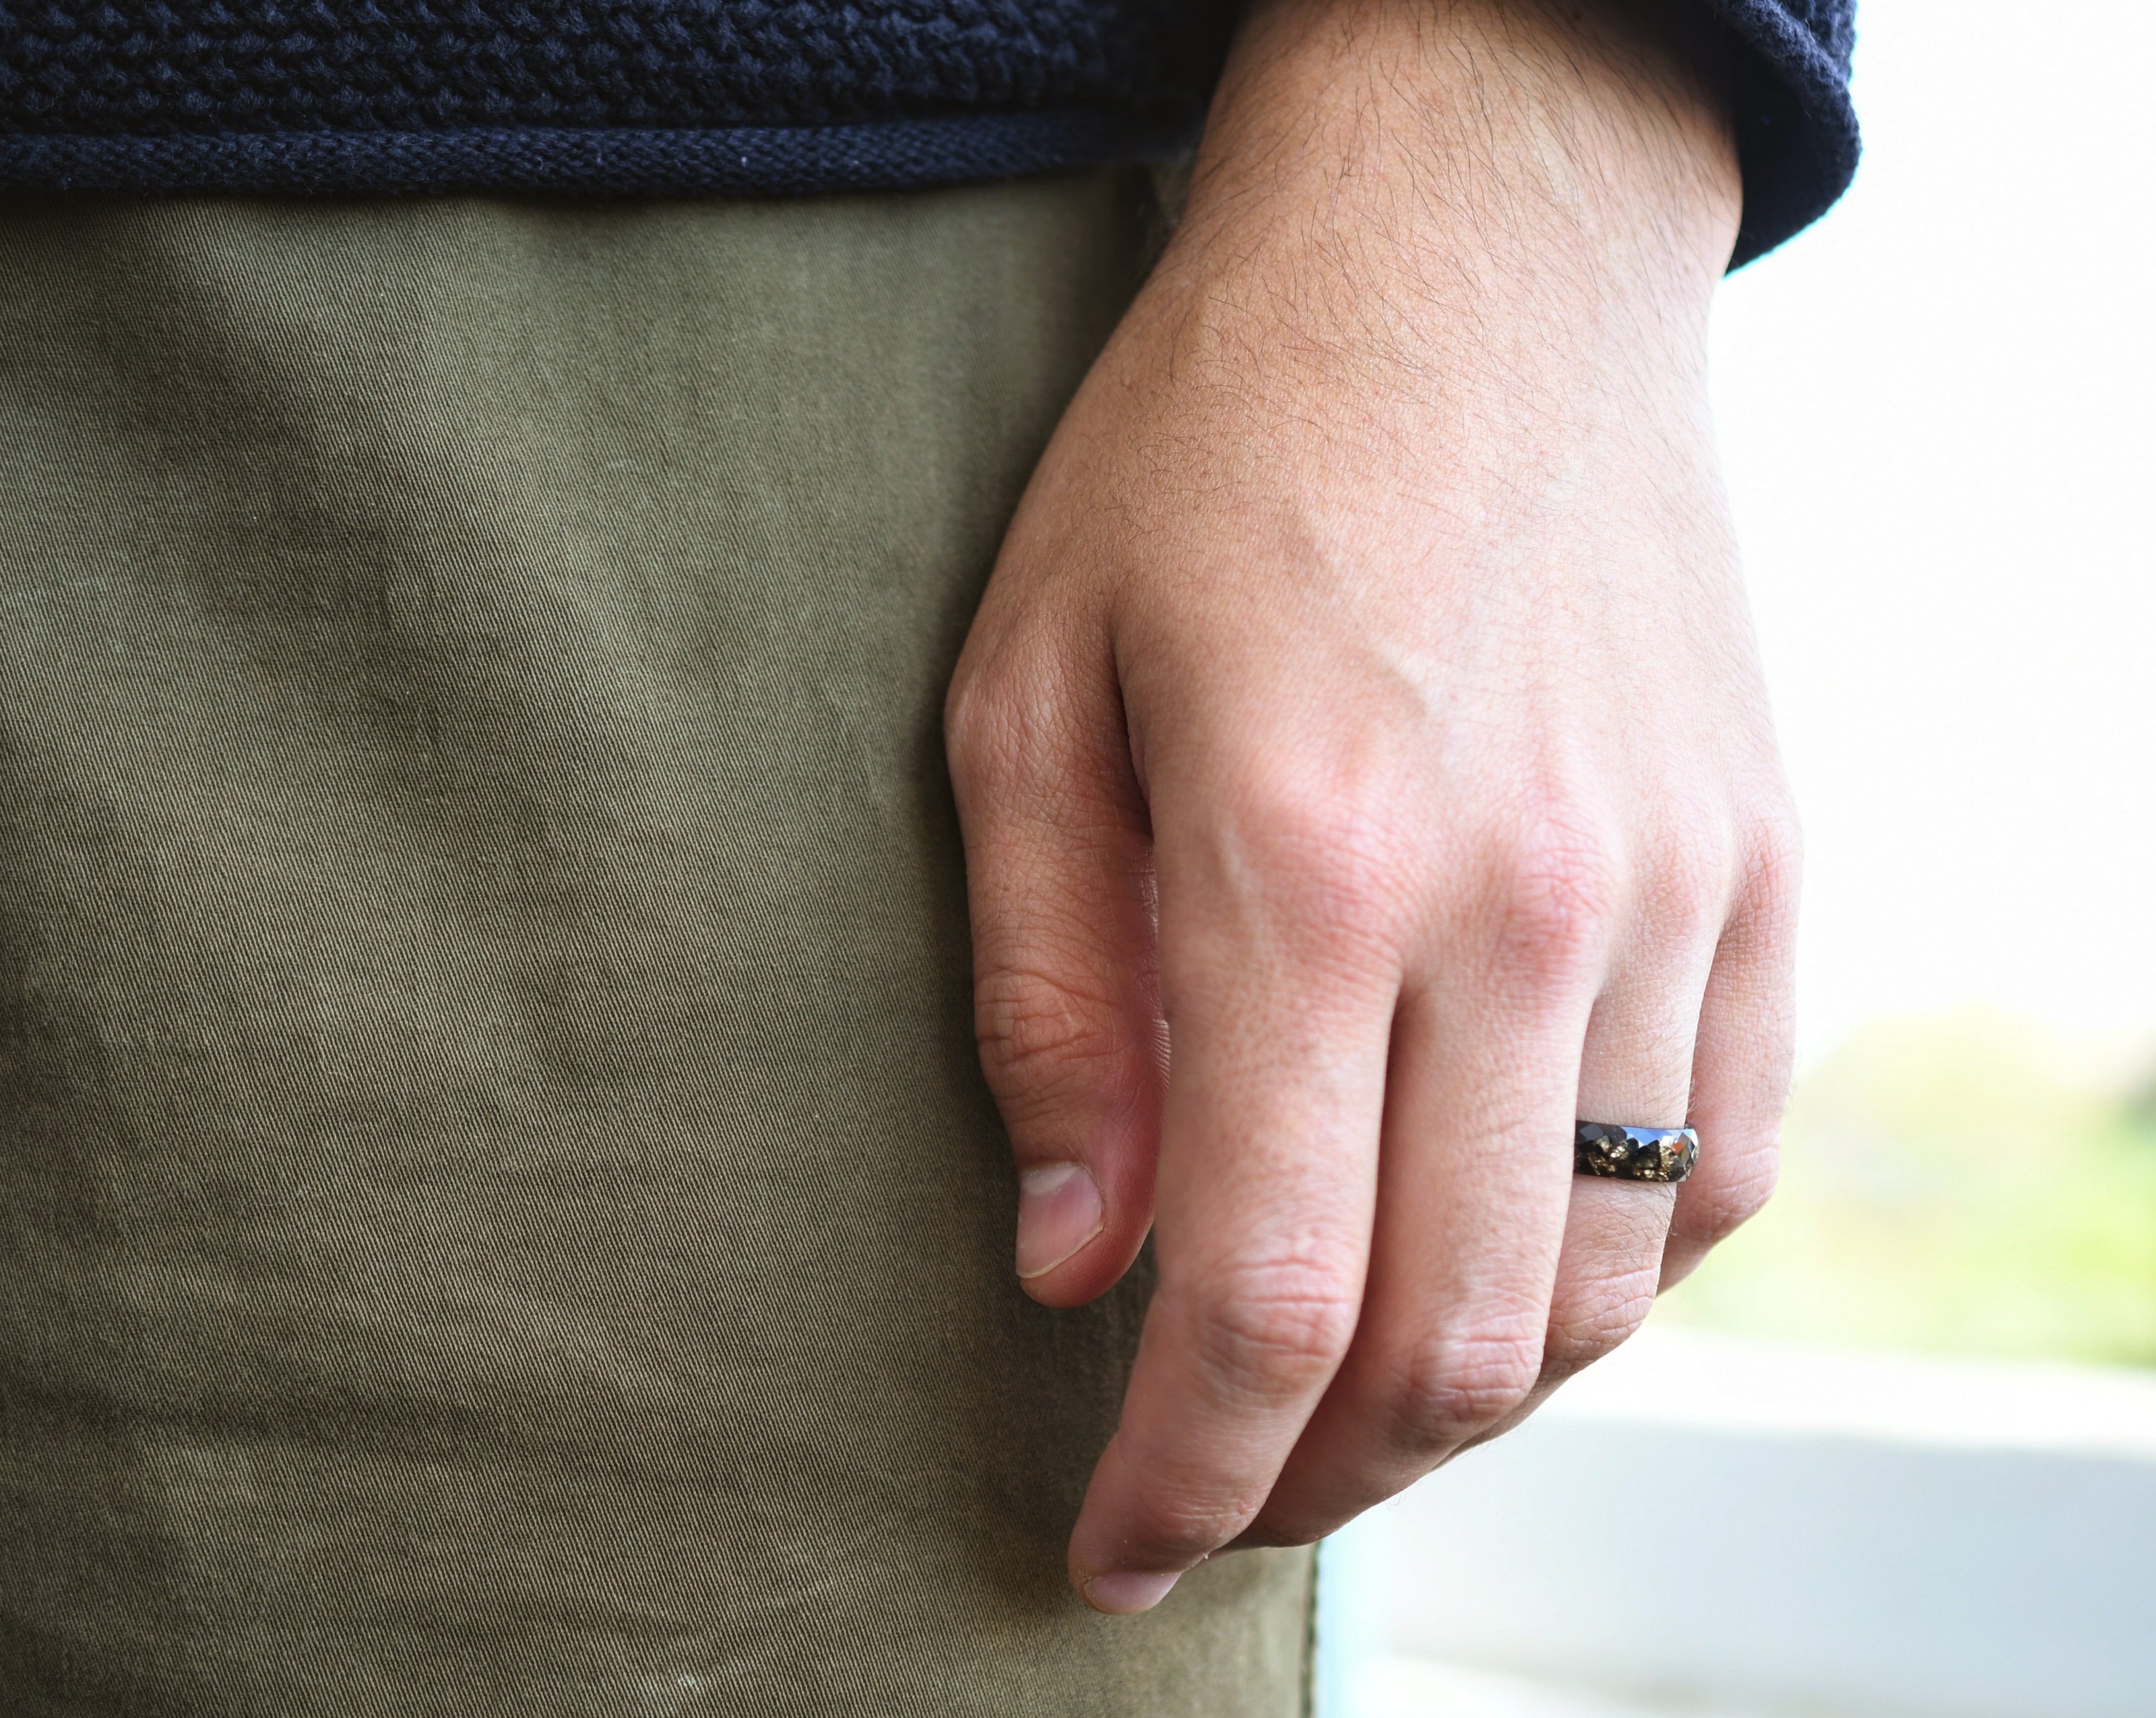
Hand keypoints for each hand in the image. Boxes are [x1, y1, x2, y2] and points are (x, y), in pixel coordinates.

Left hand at [945, 0, 1796, 1612]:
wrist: (1471, 258)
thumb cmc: (1213, 453)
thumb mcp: (1031, 691)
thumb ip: (1053, 998)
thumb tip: (1077, 1265)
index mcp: (1301, 868)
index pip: (1263, 1297)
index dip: (1180, 1478)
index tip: (1111, 1550)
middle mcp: (1522, 908)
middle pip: (1455, 1344)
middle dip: (1315, 1481)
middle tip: (1214, 1495)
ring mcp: (1676, 893)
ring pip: (1600, 1286)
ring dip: (1465, 1397)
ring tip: (1345, 1396)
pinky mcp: (1762, 865)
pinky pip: (1722, 1162)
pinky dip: (1609, 1269)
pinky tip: (1505, 1255)